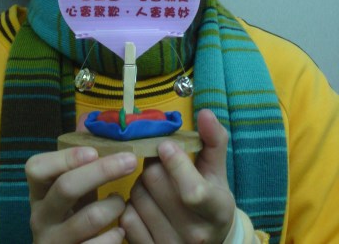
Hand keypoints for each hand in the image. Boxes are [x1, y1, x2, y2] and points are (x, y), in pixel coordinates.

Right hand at [25, 115, 137, 242]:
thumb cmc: (75, 212)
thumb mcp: (74, 183)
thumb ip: (80, 152)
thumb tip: (89, 119)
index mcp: (39, 191)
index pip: (36, 167)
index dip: (65, 157)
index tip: (94, 151)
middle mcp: (40, 216)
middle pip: (67, 187)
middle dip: (102, 171)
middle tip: (131, 160)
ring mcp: (52, 242)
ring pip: (88, 218)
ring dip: (114, 205)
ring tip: (122, 202)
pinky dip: (114, 237)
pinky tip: (120, 231)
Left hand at [120, 109, 234, 242]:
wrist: (208, 242)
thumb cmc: (211, 199)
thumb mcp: (217, 171)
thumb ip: (213, 140)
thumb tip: (206, 113)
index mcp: (217, 210)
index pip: (192, 190)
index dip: (175, 164)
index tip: (165, 144)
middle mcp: (195, 234)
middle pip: (155, 182)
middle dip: (153, 163)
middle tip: (157, 160)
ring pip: (137, 197)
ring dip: (140, 183)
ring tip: (153, 183)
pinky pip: (126, 218)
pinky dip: (130, 204)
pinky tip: (145, 203)